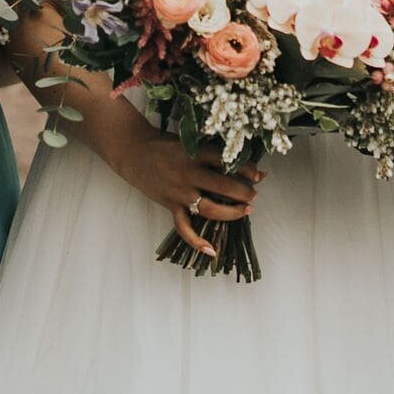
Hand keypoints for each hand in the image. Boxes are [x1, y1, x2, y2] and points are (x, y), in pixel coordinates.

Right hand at [105, 122, 258, 260]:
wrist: (133, 151)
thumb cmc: (166, 145)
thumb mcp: (190, 142)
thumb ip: (214, 152)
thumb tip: (246, 163)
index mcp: (194, 153)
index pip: (226, 161)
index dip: (246, 169)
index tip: (259, 175)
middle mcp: (187, 173)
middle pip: (222, 186)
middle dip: (243, 193)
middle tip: (253, 195)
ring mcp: (178, 192)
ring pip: (209, 208)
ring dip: (231, 213)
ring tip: (245, 210)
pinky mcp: (169, 205)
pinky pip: (183, 228)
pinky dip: (196, 242)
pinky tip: (211, 250)